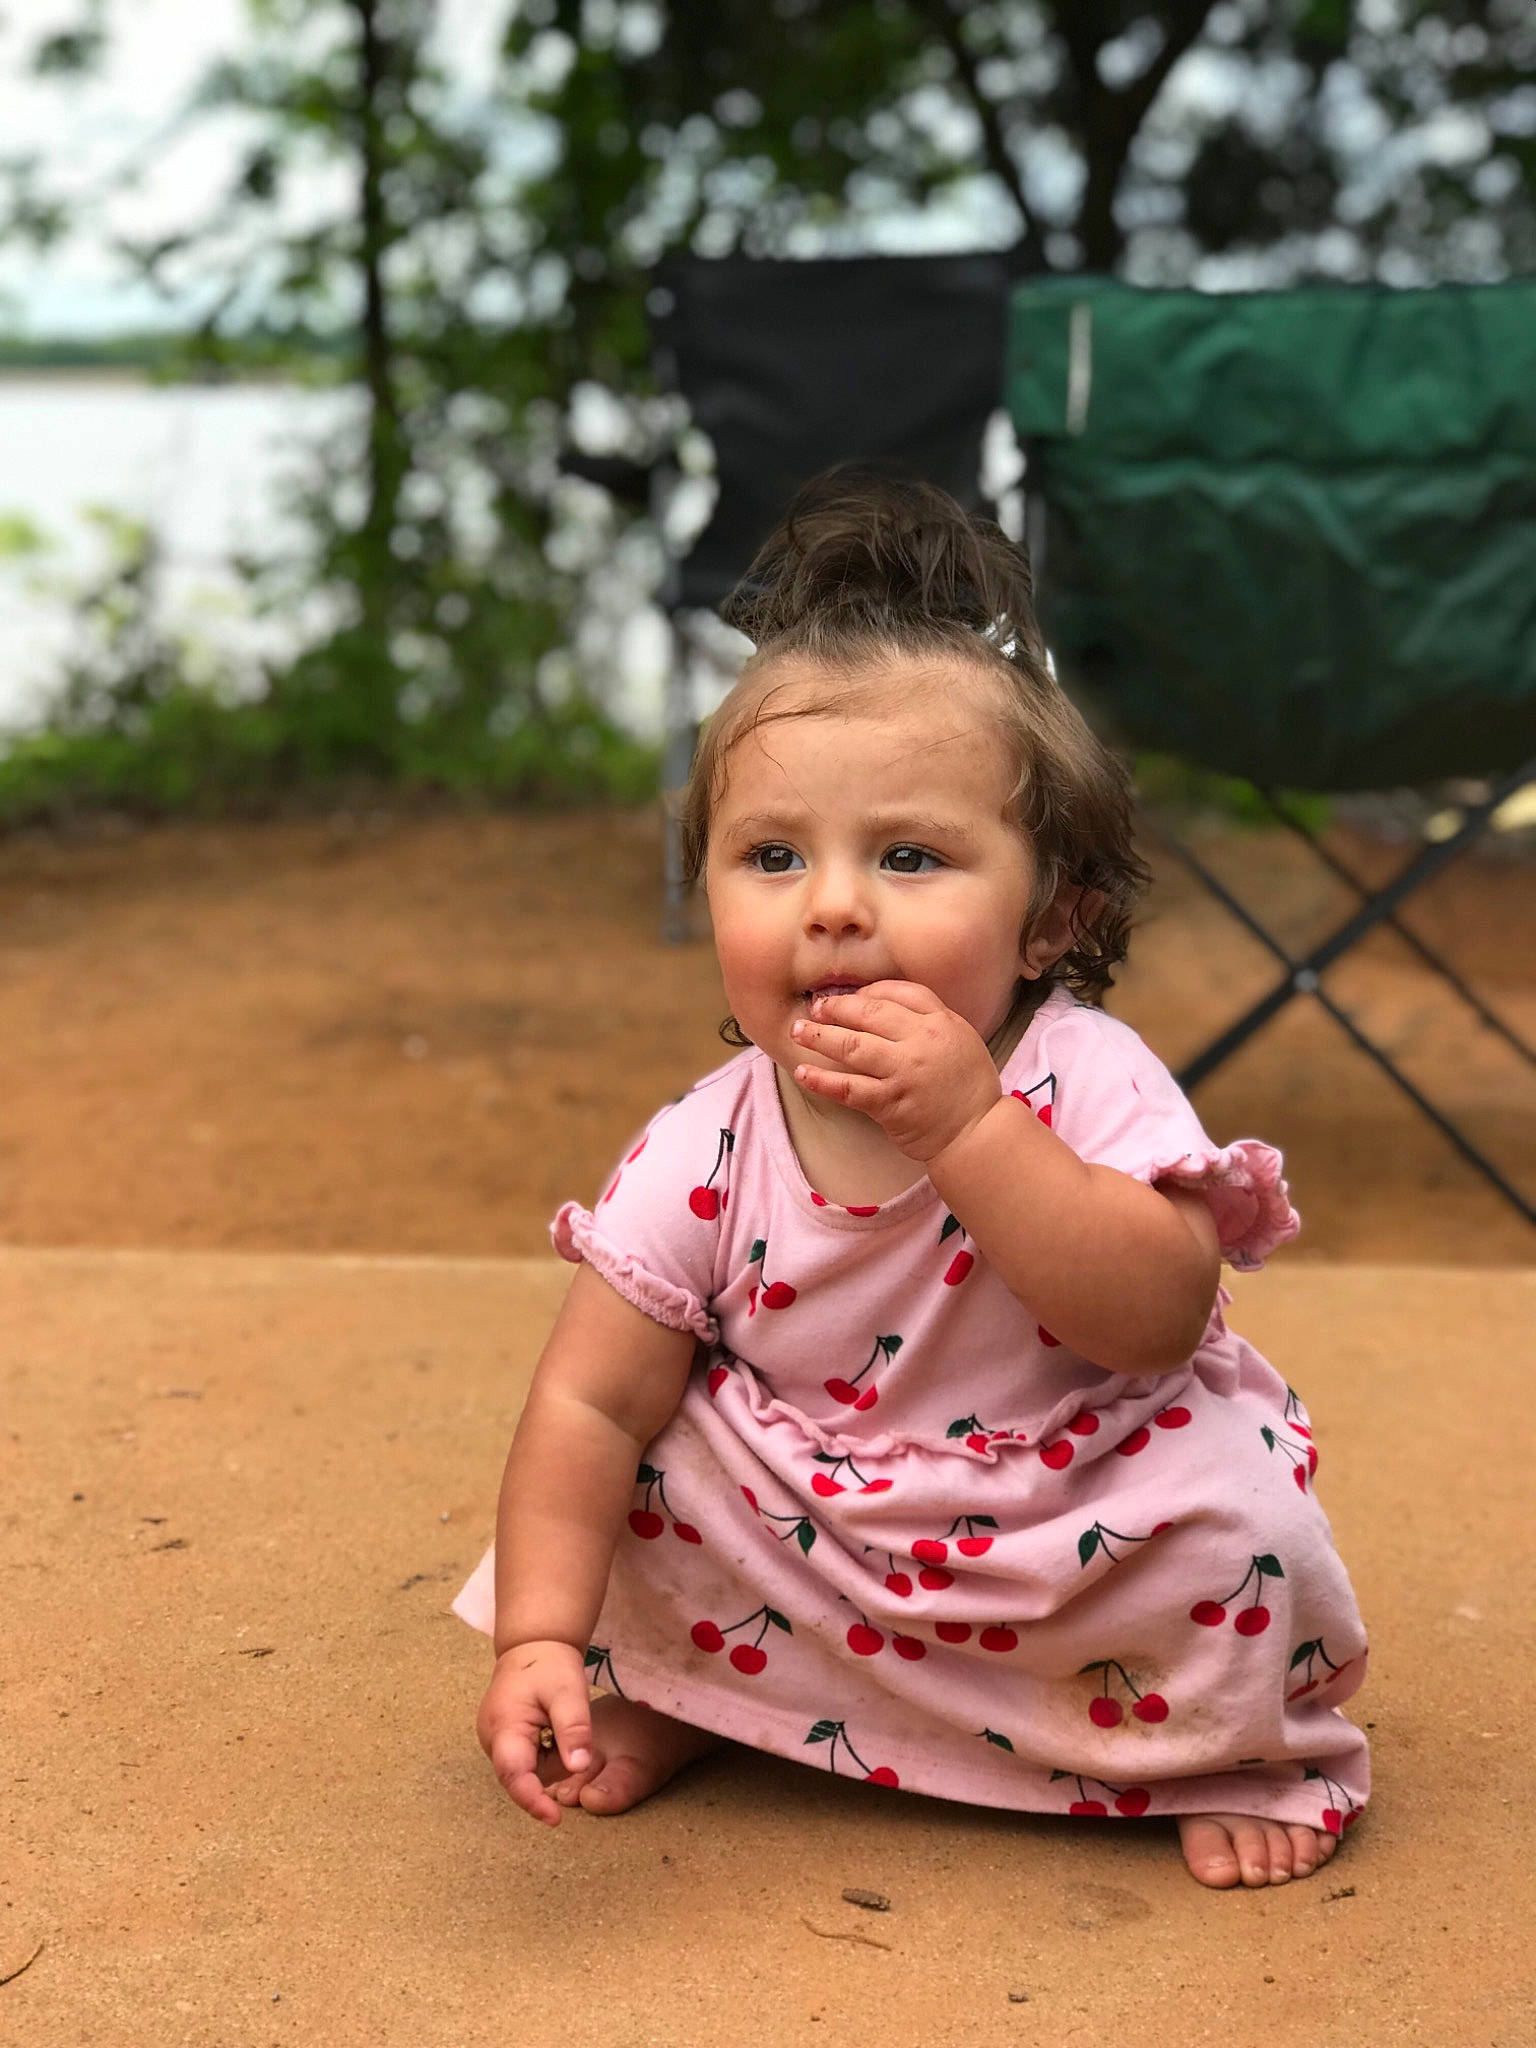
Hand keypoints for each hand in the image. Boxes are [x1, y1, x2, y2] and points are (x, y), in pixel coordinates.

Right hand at [477, 1638, 594, 1826]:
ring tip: (559, 1721)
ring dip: (550, 1758)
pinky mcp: (502, 1741)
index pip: (515, 1775)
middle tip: (569, 1730)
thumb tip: (579, 1769)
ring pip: (527, 1771)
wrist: (533, 1645)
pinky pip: (526, 1761)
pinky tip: (551, 1727)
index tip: (555, 1819)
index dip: (533, 1801)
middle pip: (523, 1776)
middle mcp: (492, 1740)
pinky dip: (545, 1752)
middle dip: (552, 1765)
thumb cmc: (549, 1665)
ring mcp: (494, 1741)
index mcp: (504, 1727)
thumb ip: (574, 1729)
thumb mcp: (569, 1692)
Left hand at [789, 981, 1001, 1162]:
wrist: (976, 1131)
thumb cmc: (968, 1086)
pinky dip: (822, 1080)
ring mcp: (903, 1072)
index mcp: (940, 1021)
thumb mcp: (960, 1038)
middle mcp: (921, 1041)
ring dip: (820, 1037)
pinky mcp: (889, 1102)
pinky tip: (802, 1072)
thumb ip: (929, 1019)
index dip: (868, 991)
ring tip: (798, 1031)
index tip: (849, 996)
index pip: (898, 992)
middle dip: (836, 1008)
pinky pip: (848, 1088)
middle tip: (815, 1008)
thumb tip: (885, 1005)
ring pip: (852, 1046)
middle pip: (870, 1012)